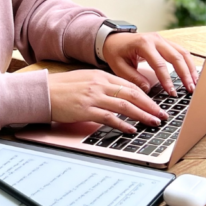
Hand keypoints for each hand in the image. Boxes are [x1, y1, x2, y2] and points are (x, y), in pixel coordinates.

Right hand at [47, 70, 166, 134]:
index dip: (145, 96)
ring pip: (124, 106)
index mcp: (100, 75)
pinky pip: (109, 118)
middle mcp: (99, 84)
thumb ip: (102, 85)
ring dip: (142, 115)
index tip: (156, 104)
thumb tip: (120, 96)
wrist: (43, 92)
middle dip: (150, 105)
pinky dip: (122, 124)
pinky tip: (131, 129)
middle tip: (161, 114)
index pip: (129, 85)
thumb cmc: (62, 88)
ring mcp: (93, 97)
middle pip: (131, 94)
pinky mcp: (86, 110)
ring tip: (153, 122)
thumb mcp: (85, 80)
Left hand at [102, 32, 198, 96]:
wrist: (114, 38)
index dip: (167, 79)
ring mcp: (162, 39)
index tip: (172, 92)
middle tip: (189, 89)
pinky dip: (188, 63)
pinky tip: (192, 74)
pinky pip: (181, 51)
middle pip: (176, 56)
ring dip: (190, 68)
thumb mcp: (119, 66)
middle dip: (184, 74)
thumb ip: (133, 78)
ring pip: (182, 53)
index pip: (159, 64)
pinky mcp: (166, 42)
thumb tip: (148, 90)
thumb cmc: (116, 52)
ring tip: (194, 84)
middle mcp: (156, 39)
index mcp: (143, 44)